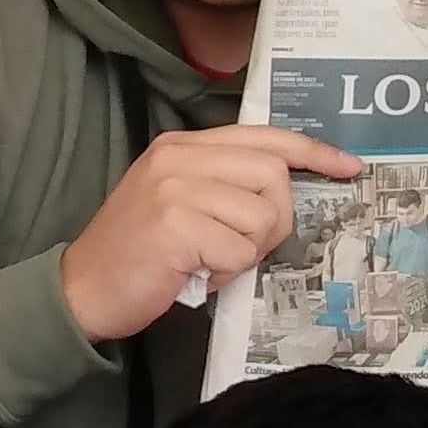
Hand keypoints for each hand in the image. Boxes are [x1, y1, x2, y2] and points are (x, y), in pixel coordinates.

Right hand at [60, 125, 363, 344]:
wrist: (79, 291)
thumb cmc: (136, 254)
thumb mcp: (177, 200)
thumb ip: (223, 184)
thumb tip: (285, 191)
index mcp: (182, 146)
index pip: (263, 137)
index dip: (312, 153)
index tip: (348, 167)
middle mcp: (179, 158)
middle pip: (273, 175)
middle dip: (275, 220)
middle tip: (244, 247)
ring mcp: (175, 190)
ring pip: (261, 216)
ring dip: (248, 251)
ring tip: (210, 262)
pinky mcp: (176, 227)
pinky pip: (240, 251)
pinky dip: (227, 274)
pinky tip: (196, 275)